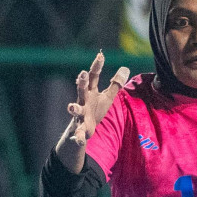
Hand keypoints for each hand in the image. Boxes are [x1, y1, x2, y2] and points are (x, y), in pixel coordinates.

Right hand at [58, 51, 129, 169]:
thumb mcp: (107, 97)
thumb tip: (125, 68)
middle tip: (83, 74)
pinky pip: (78, 133)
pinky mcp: (80, 128)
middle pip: (82, 89)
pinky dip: (78, 137)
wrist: (84, 129)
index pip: (94, 76)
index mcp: (91, 92)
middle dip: (82, 82)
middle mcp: (83, 101)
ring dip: (73, 108)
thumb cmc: (96, 109)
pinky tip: (79, 140)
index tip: (100, 55)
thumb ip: (115, 84)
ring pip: (75, 109)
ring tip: (71, 107)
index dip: (97, 66)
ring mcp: (80, 114)